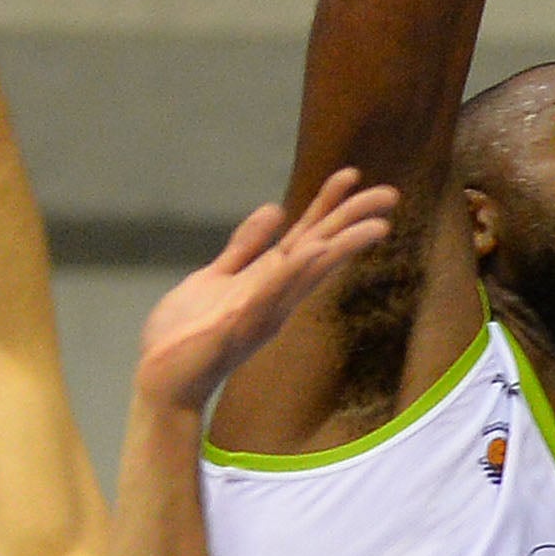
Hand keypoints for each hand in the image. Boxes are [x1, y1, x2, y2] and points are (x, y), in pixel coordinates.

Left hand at [134, 170, 399, 412]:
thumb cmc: (186, 335)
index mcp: (270, 282)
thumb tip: (276, 209)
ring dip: (340, 247)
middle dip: (352, 220)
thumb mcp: (216, 278)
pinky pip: (268, 293)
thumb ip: (245, 247)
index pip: (307, 237)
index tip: (352, 173)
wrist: (164, 382)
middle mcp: (275, 297)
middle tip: (390, 193)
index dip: (328, 205)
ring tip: (374, 226)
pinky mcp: (236, 324)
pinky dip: (291, 272)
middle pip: (319, 249)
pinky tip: (312, 251)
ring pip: (307, 271)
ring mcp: (260, 311)